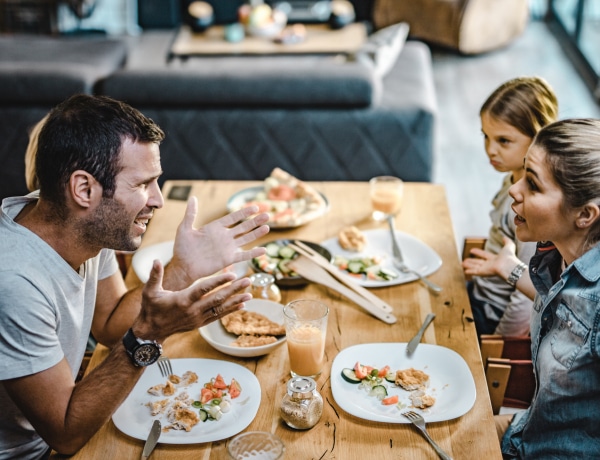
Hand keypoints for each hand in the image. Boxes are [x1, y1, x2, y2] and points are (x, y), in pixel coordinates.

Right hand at [135, 260, 251, 340]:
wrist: (152, 331)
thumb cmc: (151, 308)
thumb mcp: (150, 291)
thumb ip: (154, 276)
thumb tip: (155, 260)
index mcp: (182, 300)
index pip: (203, 289)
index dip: (218, 281)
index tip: (232, 275)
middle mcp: (193, 310)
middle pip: (217, 298)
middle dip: (234, 289)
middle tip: (248, 281)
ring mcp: (198, 318)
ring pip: (220, 308)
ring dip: (236, 300)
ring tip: (249, 293)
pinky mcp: (200, 323)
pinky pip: (218, 316)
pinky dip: (230, 310)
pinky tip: (241, 305)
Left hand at [169, 196, 269, 285]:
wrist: (183, 267)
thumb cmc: (182, 248)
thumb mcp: (184, 228)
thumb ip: (191, 214)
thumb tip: (193, 198)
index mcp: (215, 228)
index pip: (233, 218)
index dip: (244, 213)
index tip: (255, 207)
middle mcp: (224, 237)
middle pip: (243, 227)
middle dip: (255, 221)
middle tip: (267, 214)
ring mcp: (227, 248)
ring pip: (246, 239)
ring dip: (257, 234)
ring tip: (267, 227)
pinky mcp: (228, 259)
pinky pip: (243, 255)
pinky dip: (253, 253)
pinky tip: (263, 250)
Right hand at [462, 236, 519, 278]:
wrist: (508, 265)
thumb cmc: (509, 257)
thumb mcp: (509, 246)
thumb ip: (507, 241)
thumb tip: (504, 237)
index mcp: (495, 259)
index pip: (484, 255)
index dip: (478, 252)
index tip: (471, 250)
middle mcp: (490, 264)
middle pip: (478, 262)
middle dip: (471, 261)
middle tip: (464, 260)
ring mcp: (486, 269)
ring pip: (475, 267)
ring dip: (468, 265)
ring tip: (462, 264)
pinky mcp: (483, 272)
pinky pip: (475, 271)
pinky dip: (470, 271)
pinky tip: (465, 271)